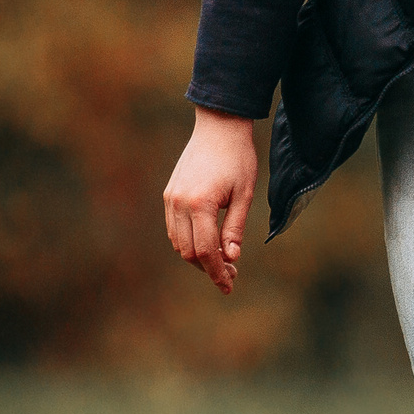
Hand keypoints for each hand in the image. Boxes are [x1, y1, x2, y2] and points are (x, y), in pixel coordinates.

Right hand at [163, 106, 257, 293]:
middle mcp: (179, 203)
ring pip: (178, 242)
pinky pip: (175, 228)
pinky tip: (209, 243)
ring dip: (198, 256)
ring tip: (223, 260)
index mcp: (199, 204)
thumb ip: (235, 228)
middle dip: (209, 267)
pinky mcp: (169, 194)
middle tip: (232, 274)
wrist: (219, 127)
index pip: (205, 250)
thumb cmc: (238, 159)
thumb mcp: (244, 195)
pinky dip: (189, 241)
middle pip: (188, 251)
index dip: (217, 272)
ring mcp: (170, 198)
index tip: (229, 285)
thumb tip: (231, 258)